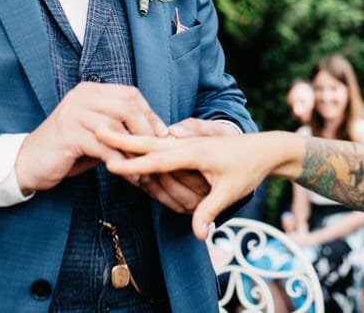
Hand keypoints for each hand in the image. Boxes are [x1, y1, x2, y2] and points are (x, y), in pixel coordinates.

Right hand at [15, 82, 167, 192]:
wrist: (28, 164)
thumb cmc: (67, 151)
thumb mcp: (96, 134)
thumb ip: (120, 129)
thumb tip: (155, 134)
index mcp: (90, 91)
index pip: (130, 94)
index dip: (149, 113)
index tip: (163, 134)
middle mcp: (82, 96)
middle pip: (127, 105)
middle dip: (147, 129)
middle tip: (160, 149)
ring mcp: (74, 113)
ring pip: (117, 127)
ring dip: (136, 150)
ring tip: (148, 168)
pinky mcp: (68, 133)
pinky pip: (104, 146)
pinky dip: (121, 162)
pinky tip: (131, 176)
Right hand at [101, 129, 302, 239]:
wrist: (265, 148)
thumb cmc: (248, 168)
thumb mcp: (230, 191)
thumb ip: (210, 210)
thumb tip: (197, 234)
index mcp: (195, 152)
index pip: (158, 158)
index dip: (134, 163)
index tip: (110, 163)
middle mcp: (188, 143)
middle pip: (150, 141)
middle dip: (123, 138)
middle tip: (98, 130)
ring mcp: (189, 141)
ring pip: (155, 139)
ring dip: (131, 137)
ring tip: (106, 132)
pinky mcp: (191, 143)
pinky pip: (164, 142)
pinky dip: (146, 140)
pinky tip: (133, 141)